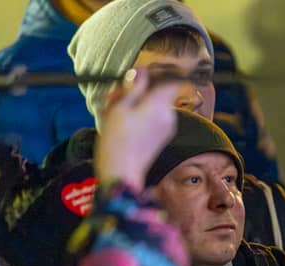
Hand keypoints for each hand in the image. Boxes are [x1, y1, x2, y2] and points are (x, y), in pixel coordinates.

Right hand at [94, 68, 179, 188]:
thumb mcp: (119, 107)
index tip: (140, 74)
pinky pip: (150, 119)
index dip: (159, 72)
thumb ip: (132, 87)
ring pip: (151, 105)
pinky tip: (119, 124)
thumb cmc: (117, 141)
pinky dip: (136, 116)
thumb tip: (141, 71)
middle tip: (112, 97)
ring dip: (132, 104)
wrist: (121, 174)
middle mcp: (169, 116)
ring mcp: (166, 128)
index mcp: (161, 106)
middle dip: (135, 90)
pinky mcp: (160, 138)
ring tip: (111, 113)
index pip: (173, 80)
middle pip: (157, 92)